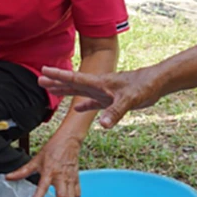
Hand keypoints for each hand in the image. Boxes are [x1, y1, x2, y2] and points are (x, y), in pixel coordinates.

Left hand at [6, 132, 81, 196]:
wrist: (69, 141)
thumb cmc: (52, 149)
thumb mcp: (35, 159)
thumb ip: (22, 171)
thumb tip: (8, 177)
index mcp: (49, 171)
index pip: (43, 186)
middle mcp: (61, 176)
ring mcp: (70, 178)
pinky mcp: (77, 178)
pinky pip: (77, 193)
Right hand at [38, 66, 162, 128]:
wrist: (156, 83)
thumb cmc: (144, 87)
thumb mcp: (129, 100)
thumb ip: (115, 112)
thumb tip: (102, 125)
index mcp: (100, 83)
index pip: (75, 79)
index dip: (59, 76)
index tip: (44, 71)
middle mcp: (99, 86)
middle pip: (73, 84)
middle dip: (57, 82)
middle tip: (39, 79)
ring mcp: (104, 92)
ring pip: (80, 92)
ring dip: (66, 91)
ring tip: (52, 89)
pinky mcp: (112, 100)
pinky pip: (94, 103)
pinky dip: (85, 105)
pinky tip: (79, 109)